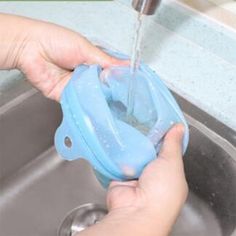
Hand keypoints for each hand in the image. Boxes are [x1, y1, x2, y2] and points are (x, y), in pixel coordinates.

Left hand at [1, 14, 127, 100]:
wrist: (31, 49)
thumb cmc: (57, 42)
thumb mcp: (86, 49)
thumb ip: (107, 61)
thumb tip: (127, 66)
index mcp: (93, 62)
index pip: (111, 73)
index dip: (120, 79)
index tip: (131, 85)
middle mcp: (87, 76)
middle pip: (104, 87)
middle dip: (112, 91)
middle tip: (125, 96)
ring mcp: (78, 87)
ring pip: (94, 96)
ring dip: (101, 98)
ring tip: (114, 101)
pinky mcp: (69, 97)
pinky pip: (82, 103)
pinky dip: (89, 104)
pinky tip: (98, 106)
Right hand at [80, 124, 187, 235]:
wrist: (135, 210)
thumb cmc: (161, 191)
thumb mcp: (172, 163)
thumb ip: (173, 144)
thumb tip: (179, 127)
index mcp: (170, 173)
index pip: (168, 151)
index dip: (165, 137)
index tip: (160, 122)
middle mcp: (153, 175)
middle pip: (149, 151)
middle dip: (146, 140)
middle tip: (142, 121)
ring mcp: (137, 176)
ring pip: (135, 154)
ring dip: (133, 146)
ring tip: (130, 128)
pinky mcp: (121, 176)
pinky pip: (121, 160)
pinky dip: (120, 153)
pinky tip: (119, 140)